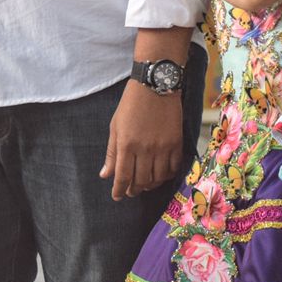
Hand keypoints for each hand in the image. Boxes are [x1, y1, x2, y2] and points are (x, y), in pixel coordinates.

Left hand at [100, 80, 184, 200]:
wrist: (155, 85)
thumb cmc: (130, 104)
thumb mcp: (115, 126)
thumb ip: (111, 152)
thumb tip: (105, 175)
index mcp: (127, 144)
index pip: (123, 176)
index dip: (119, 190)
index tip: (117, 196)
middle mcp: (145, 149)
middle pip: (141, 181)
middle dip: (134, 189)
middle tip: (131, 191)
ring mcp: (163, 147)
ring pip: (158, 178)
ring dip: (150, 185)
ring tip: (145, 184)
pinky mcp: (177, 144)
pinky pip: (173, 168)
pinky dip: (166, 176)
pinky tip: (160, 175)